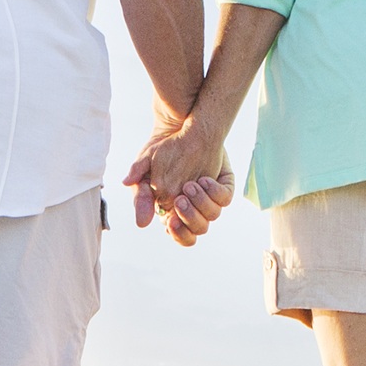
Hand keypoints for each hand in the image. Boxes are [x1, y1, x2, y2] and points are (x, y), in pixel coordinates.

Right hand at [123, 125, 234, 246]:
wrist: (179, 131)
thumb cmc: (159, 153)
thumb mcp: (145, 174)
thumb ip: (141, 197)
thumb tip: (141, 223)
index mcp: (174, 212)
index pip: (179, 234)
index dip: (178, 232)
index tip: (171, 221)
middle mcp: (194, 208)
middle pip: (198, 230)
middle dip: (190, 218)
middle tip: (180, 200)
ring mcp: (209, 198)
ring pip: (212, 215)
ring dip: (201, 203)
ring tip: (190, 185)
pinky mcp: (222, 186)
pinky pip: (224, 198)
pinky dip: (215, 192)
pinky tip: (204, 179)